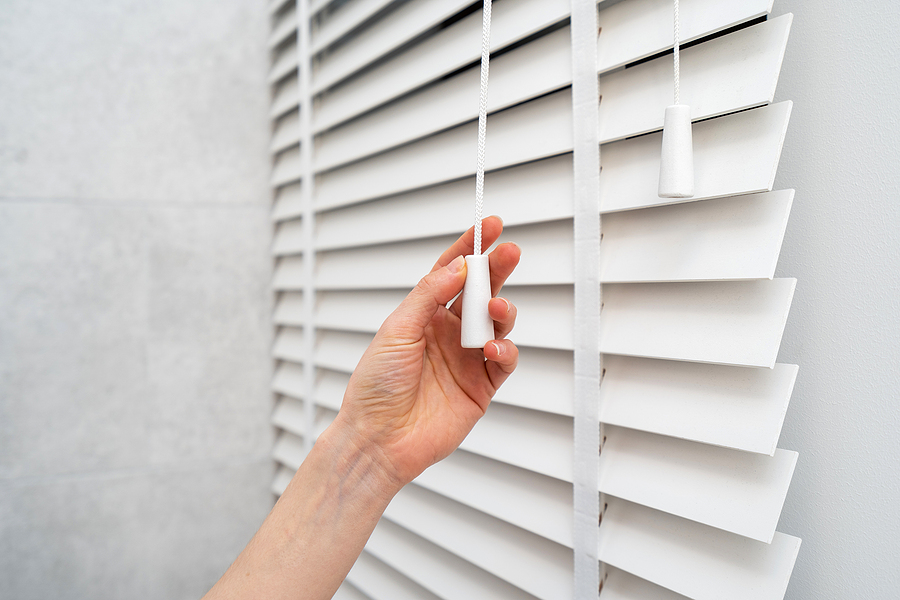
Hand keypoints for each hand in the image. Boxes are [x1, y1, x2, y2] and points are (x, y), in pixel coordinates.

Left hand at [332, 216, 519, 488]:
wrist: (379, 438)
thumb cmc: (376, 385)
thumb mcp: (397, 330)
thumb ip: (430, 295)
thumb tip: (460, 265)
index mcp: (424, 316)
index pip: (451, 273)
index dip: (470, 248)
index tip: (488, 225)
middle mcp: (448, 333)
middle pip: (480, 292)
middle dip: (497, 269)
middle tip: (509, 252)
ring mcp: (467, 359)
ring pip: (497, 322)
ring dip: (501, 309)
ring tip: (493, 308)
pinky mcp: (482, 387)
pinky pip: (505, 360)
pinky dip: (505, 348)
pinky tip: (492, 347)